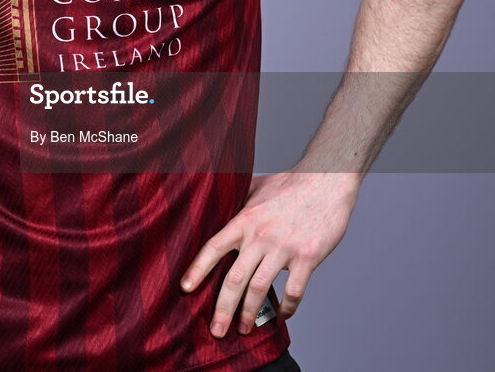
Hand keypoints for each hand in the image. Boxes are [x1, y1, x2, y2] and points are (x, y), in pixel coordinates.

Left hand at [180, 170, 359, 337]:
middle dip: (223, 309)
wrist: (327, 181)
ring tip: (244, 328)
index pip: (214, 247)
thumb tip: (218, 199)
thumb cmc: (291, 183)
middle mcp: (260, 235)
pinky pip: (294, 291)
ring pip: (260, 289)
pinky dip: (287, 308)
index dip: (198, 269)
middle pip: (234, 278)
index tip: (185, 288)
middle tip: (216, 331)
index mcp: (245, 219)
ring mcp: (284, 248)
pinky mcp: (307, 257)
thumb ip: (237, 198)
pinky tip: (282, 314)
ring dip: (250, 313)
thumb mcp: (256, 186)